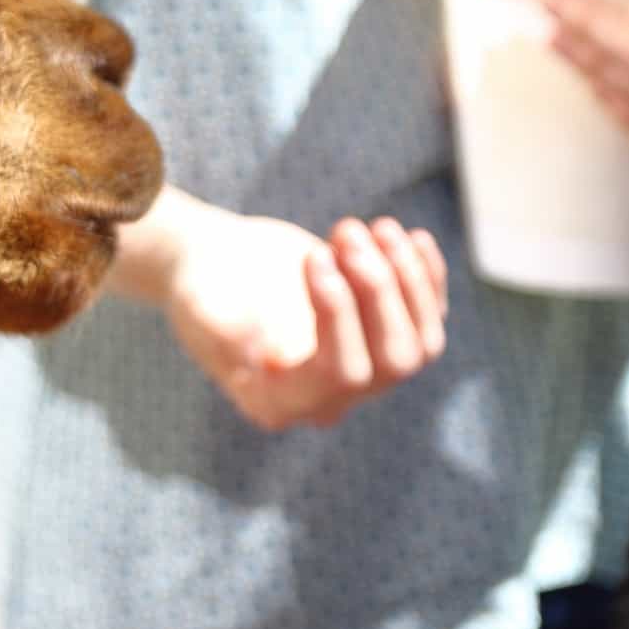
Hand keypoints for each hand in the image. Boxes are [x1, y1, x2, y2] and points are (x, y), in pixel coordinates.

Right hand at [159, 208, 446, 430]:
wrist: (216, 264)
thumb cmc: (200, 283)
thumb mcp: (198, 305)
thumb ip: (224, 328)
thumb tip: (270, 347)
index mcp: (280, 402)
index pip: (340, 374)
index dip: (340, 314)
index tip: (317, 255)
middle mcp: (328, 397)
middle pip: (393, 362)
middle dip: (380, 290)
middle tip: (347, 231)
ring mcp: (362, 368)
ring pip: (421, 343)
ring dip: (407, 279)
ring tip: (376, 225)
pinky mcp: (381, 336)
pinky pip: (429, 319)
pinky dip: (428, 278)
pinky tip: (412, 237)